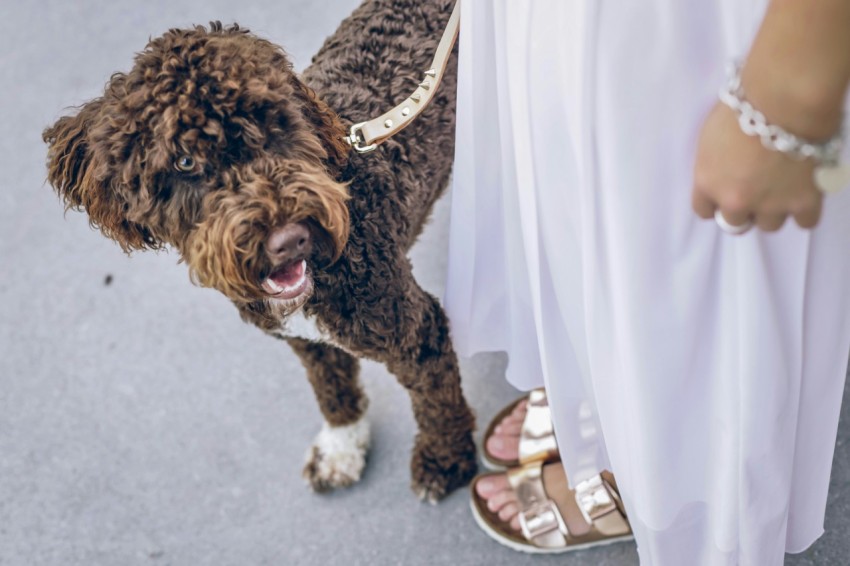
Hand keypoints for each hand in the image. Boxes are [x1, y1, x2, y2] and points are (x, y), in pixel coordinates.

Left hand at [691, 101, 822, 231]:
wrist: (784, 101)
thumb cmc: (742, 106)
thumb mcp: (710, 136)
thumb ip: (714, 162)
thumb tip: (722, 167)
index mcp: (708, 183)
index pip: (703, 210)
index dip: (715, 203)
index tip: (725, 193)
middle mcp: (735, 201)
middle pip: (735, 222)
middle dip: (744, 208)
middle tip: (756, 188)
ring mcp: (770, 205)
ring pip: (769, 225)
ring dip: (774, 210)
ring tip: (783, 188)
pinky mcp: (803, 202)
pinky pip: (805, 222)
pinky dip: (805, 212)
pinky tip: (806, 195)